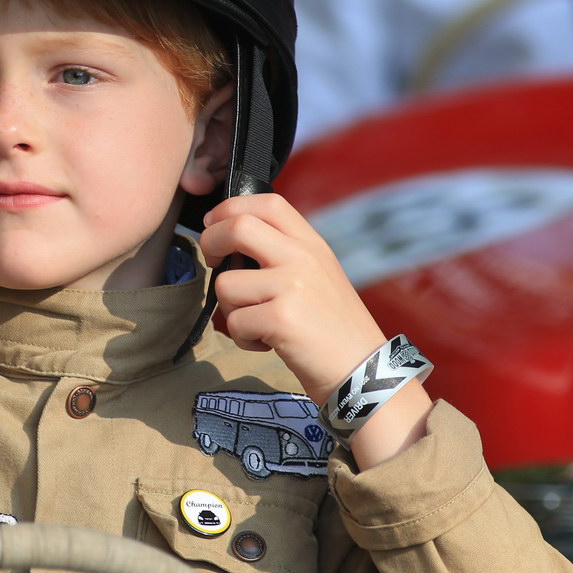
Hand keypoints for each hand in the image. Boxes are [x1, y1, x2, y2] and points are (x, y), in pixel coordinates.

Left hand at [198, 193, 387, 406]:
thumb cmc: (331, 327)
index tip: (215, 225)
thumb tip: (229, 235)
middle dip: (210, 242)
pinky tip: (266, 343)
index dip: (230, 208)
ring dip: (230, 309)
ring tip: (257, 323)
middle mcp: (303, 258)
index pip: (267, 202)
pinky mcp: (282, 318)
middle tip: (212, 262)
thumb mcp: (318, 274)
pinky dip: (242, 338)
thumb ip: (283, 251)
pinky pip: (235, 322)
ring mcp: (292, 286)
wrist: (362, 370)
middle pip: (238, 227)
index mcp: (312, 244)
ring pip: (226, 283)